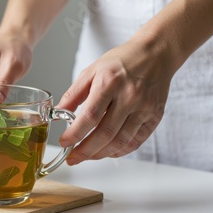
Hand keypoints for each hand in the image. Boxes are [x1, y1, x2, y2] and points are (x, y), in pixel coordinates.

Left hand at [57, 35, 175, 164]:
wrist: (155, 54)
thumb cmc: (121, 61)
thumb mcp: (91, 71)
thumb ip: (73, 94)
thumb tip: (57, 114)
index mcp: (110, 82)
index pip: (90, 116)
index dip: (75, 133)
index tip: (64, 142)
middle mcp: (130, 96)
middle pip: (105, 133)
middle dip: (85, 151)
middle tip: (72, 158)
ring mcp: (145, 108)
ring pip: (121, 142)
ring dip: (101, 154)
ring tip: (86, 156)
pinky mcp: (155, 116)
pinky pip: (136, 141)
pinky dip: (119, 151)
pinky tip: (106, 151)